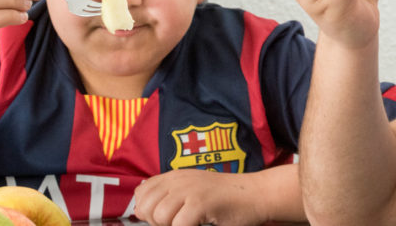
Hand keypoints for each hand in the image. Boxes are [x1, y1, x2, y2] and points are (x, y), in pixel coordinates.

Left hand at [134, 167, 302, 225]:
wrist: (257, 194)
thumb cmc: (226, 199)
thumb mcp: (193, 191)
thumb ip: (168, 197)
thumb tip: (139, 211)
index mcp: (176, 176)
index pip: (142, 193)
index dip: (149, 210)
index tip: (168, 216)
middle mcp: (180, 179)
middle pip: (146, 207)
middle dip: (157, 221)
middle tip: (180, 221)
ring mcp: (190, 189)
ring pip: (159, 217)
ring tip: (191, 223)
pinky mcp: (201, 202)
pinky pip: (178, 225)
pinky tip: (201, 224)